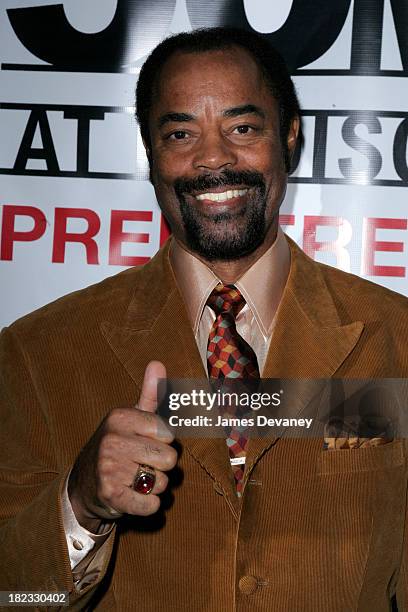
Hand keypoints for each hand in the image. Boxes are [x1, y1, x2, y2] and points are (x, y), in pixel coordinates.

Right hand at [68, 361, 175, 531]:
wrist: (85, 482)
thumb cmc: (119, 445)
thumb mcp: (132, 418)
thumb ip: (150, 393)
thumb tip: (157, 363)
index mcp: (121, 417)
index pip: (168, 432)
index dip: (163, 441)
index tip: (146, 442)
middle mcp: (113, 440)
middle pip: (170, 458)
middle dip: (162, 465)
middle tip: (142, 463)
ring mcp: (109, 467)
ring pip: (162, 482)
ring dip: (155, 486)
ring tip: (136, 479)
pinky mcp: (110, 495)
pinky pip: (150, 504)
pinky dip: (148, 505)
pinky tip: (135, 495)